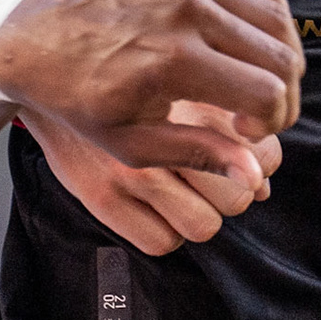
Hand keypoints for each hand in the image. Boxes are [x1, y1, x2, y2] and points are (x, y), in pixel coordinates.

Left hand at [0, 0, 302, 180]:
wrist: (36, 39)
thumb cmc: (78, 98)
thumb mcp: (130, 143)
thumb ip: (196, 154)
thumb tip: (252, 174)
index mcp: (177, 62)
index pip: (266, 93)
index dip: (272, 122)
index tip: (247, 135)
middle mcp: (192, 14)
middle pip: (281, 57)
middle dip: (283, 96)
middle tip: (259, 118)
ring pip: (277, 18)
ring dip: (282, 57)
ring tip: (258, 85)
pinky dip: (271, 10)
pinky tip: (257, 39)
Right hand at [27, 100, 282, 254]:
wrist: (56, 77)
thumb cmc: (129, 86)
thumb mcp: (185, 90)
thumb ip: (227, 129)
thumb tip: (263, 184)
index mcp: (196, 100)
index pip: (263, 159)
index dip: (256, 165)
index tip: (235, 158)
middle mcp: (165, 135)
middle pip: (239, 198)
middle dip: (231, 194)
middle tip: (207, 180)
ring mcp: (131, 171)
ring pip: (204, 226)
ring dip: (200, 217)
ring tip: (180, 196)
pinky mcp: (102, 198)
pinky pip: (160, 242)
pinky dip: (165, 233)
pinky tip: (154, 210)